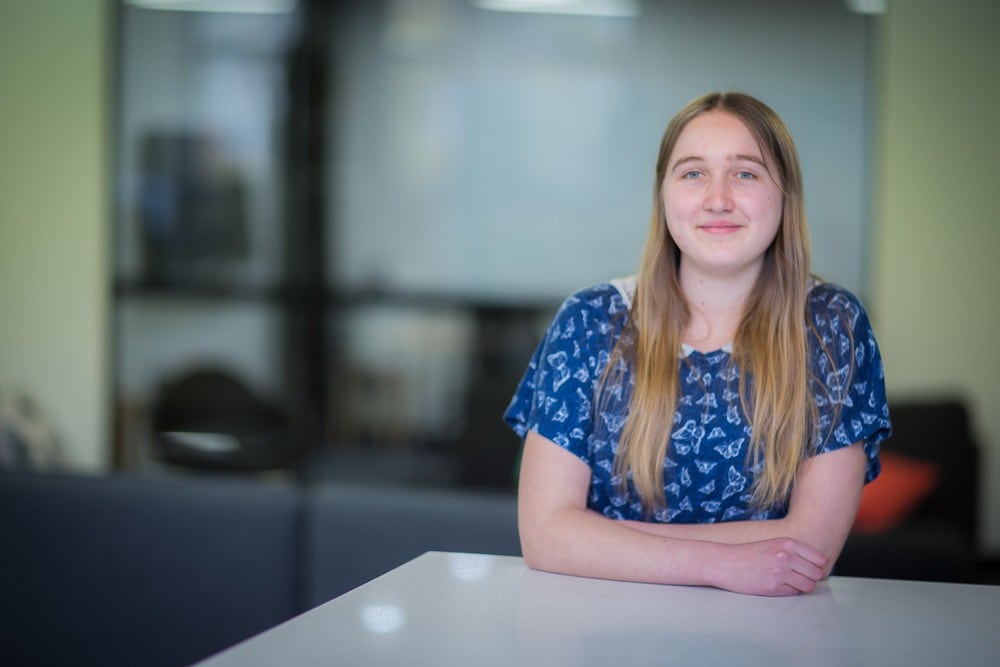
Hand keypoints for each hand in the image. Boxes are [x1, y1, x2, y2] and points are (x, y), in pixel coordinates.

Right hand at [710, 537, 827, 596]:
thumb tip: (818, 565)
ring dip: (801, 586)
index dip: (816, 566)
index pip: (820, 559)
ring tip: (788, 582)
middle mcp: (786, 556)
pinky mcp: (773, 587)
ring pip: (808, 586)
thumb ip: (794, 552)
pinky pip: (794, 593)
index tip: (808, 568)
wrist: (725, 562)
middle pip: (817, 574)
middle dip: (810, 577)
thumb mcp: (773, 544)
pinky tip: (776, 585)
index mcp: (787, 543)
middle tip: (798, 577)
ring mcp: (780, 572)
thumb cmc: (749, 554)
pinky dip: (788, 591)